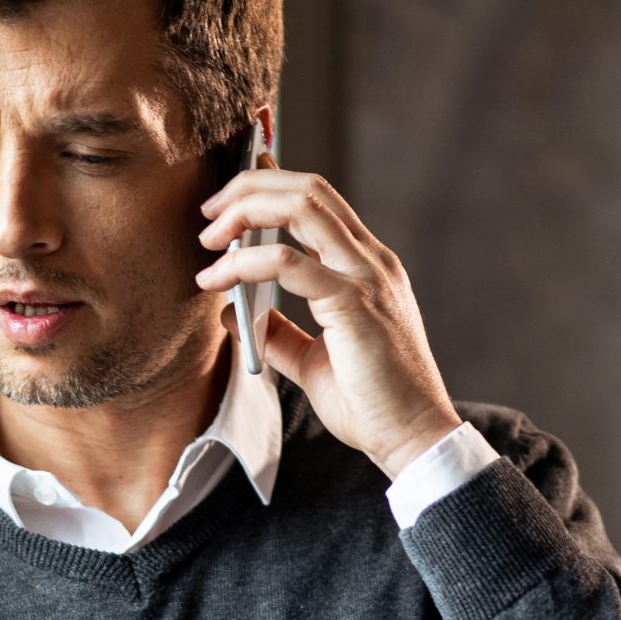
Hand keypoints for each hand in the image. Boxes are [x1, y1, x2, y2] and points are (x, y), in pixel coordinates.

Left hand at [196, 155, 460, 478]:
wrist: (412, 439)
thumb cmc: (371, 405)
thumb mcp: (314, 361)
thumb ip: (279, 332)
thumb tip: (233, 311)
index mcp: (366, 267)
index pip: (319, 200)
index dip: (272, 181)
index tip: (231, 190)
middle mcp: (370, 261)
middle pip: (307, 188)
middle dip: (249, 187)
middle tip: (207, 213)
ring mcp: (366, 277)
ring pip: (302, 207)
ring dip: (244, 211)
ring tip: (209, 240)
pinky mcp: (353, 304)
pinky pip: (288, 262)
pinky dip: (244, 263)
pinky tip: (217, 280)